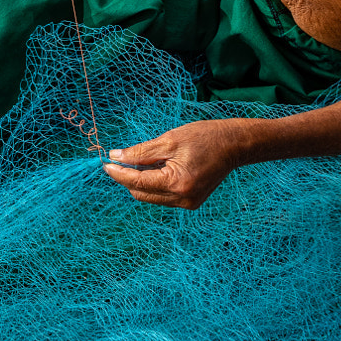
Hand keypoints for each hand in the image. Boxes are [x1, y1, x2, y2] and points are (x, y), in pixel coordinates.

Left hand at [100, 118, 259, 208]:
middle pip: (141, 194)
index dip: (118, 173)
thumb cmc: (204, 137)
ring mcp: (188, 203)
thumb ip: (140, 152)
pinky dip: (155, 184)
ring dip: (141, 182)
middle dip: (128, 178)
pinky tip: (159, 168)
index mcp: (176, 183)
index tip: (105, 164)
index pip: (137, 182)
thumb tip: (116, 157)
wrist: (234, 145)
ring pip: (151, 197)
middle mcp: (182, 199)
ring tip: (144, 161)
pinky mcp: (191, 202)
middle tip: (120, 160)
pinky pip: (163, 197)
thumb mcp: (169, 140)